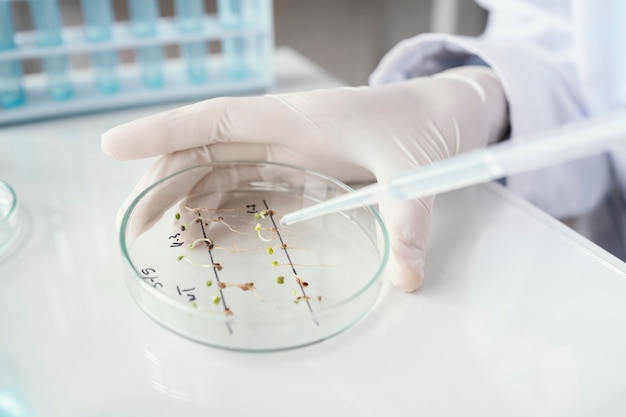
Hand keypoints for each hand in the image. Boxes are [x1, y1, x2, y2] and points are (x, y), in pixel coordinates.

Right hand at [102, 65, 507, 290]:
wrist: (449, 113)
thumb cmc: (428, 129)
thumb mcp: (418, 174)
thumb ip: (409, 225)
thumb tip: (405, 282)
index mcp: (300, 120)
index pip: (218, 119)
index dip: (163, 131)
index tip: (112, 147)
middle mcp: (285, 131)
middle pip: (207, 148)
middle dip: (167, 181)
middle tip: (139, 226)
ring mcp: (292, 149)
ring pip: (222, 167)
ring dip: (190, 197)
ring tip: (171, 238)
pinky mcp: (302, 166)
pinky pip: (249, 182)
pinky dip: (222, 204)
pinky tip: (213, 230)